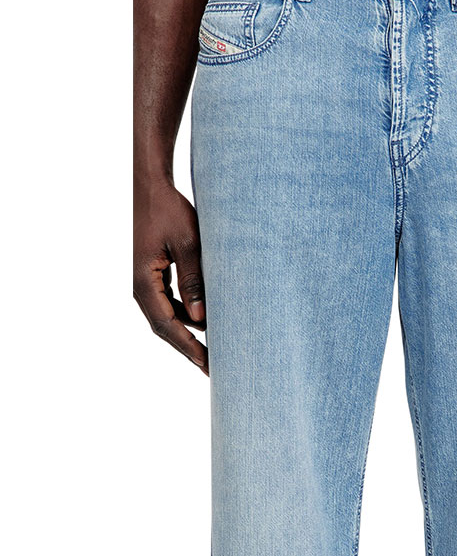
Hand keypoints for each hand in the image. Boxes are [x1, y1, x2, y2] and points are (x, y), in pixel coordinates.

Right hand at [134, 181, 207, 372]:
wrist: (151, 187)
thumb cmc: (169, 211)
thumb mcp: (188, 244)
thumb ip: (194, 280)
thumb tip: (202, 318)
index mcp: (144, 282)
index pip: (167, 325)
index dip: (188, 347)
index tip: (207, 365)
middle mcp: (141, 286)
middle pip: (166, 327)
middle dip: (189, 348)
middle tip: (215, 368)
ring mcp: (146, 281)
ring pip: (169, 316)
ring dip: (190, 332)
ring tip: (216, 348)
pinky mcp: (154, 274)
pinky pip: (171, 302)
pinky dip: (188, 314)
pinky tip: (208, 320)